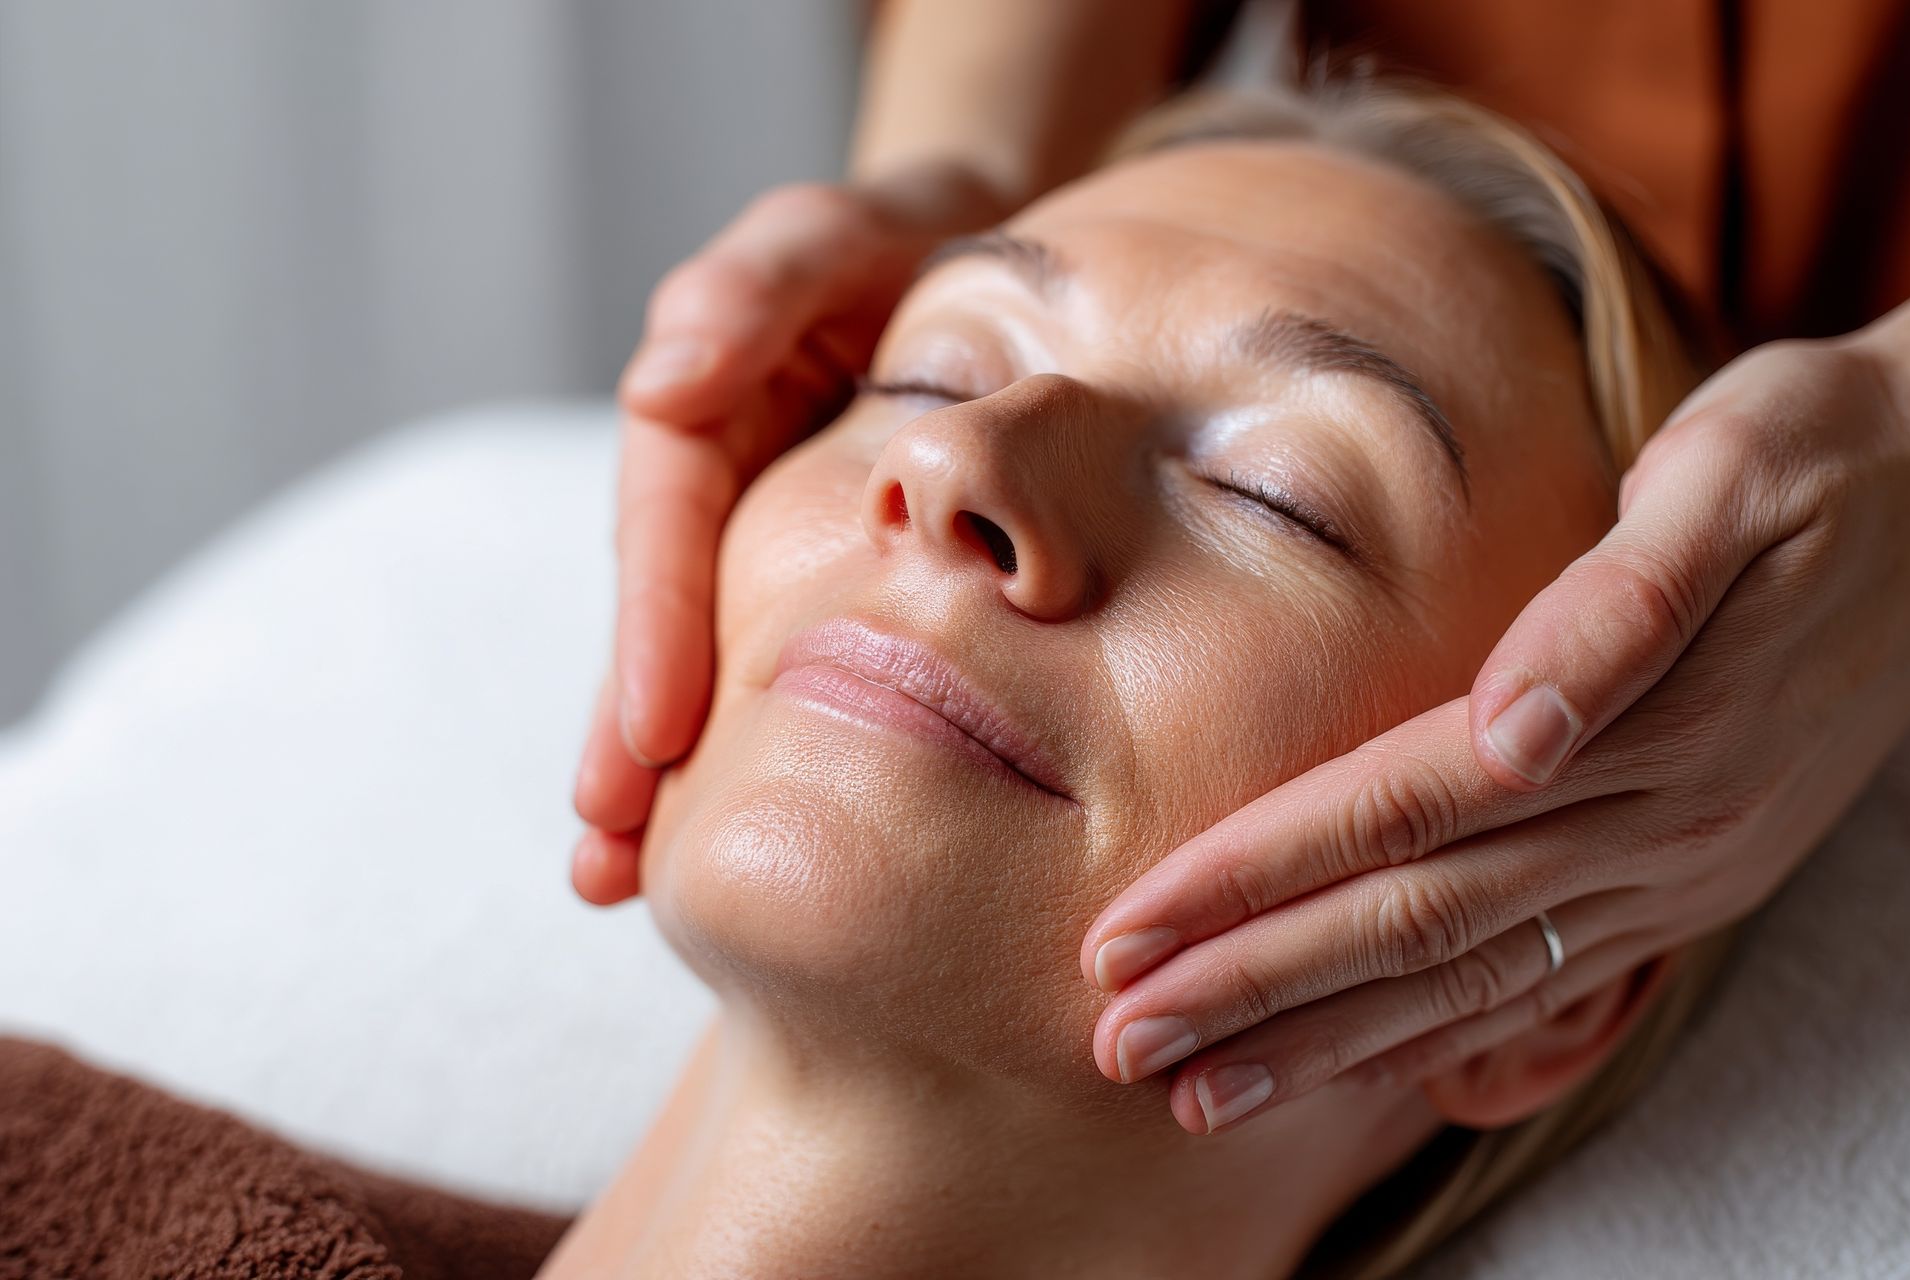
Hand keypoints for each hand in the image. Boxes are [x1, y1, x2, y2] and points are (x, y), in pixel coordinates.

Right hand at [571, 166, 1007, 905]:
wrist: (988, 257)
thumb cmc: (907, 236)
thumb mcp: (833, 234)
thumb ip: (755, 289)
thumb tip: (663, 382)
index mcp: (705, 407)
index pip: (666, 525)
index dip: (655, 630)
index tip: (652, 738)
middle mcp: (715, 484)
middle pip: (660, 617)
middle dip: (627, 741)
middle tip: (607, 862)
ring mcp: (760, 534)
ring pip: (702, 657)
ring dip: (655, 771)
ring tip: (626, 881)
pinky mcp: (816, 572)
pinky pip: (774, 661)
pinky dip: (749, 743)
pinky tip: (735, 827)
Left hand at [1079, 306, 1909, 1133]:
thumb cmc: (1817, 463)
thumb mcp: (1728, 476)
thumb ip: (1617, 604)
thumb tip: (1511, 725)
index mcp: (1638, 723)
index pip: (1395, 815)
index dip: (1254, 877)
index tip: (1131, 928)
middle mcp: (1650, 825)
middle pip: (1408, 923)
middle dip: (1250, 989)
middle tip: (1118, 1041)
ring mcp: (1672, 873)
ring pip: (1465, 980)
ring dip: (1320, 1041)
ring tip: (1194, 1089)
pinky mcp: (1685, 888)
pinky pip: (1539, 986)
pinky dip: (1430, 1037)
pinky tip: (1347, 1072)